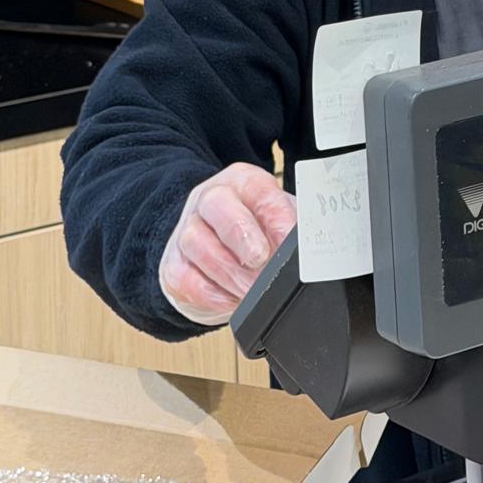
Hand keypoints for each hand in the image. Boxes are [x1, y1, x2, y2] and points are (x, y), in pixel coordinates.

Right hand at [159, 161, 296, 325]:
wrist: (220, 252)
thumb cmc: (258, 234)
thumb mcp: (281, 223)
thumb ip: (293, 229)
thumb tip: (310, 249)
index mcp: (242, 182)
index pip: (257, 188)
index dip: (275, 214)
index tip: (290, 238)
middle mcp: (210, 199)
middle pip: (217, 204)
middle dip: (242, 234)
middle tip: (262, 261)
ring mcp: (186, 230)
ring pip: (198, 243)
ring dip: (230, 274)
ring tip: (253, 291)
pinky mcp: (173, 265)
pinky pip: (185, 278)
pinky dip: (212, 294)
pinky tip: (232, 300)